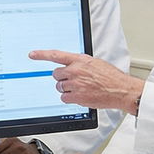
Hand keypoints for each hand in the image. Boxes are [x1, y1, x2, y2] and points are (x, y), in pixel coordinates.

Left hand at [29, 50, 143, 113]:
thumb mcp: (95, 63)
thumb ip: (81, 63)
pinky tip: (80, 96)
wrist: (120, 89)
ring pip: (59, 87)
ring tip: (80, 89)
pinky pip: (64, 98)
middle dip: (61, 78)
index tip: (33, 54)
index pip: (57, 55)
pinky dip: (69, 98)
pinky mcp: (77, 96)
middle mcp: (76, 70)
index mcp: (81, 60)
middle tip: (72, 81)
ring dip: (66, 89)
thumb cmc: (111, 77)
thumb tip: (70, 66)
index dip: (42, 55)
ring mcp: (76, 84)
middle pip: (56, 74)